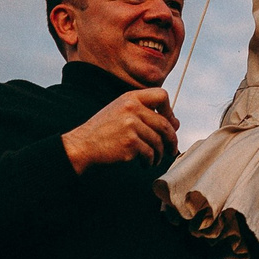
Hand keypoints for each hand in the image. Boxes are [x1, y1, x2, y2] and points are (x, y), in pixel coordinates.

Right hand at [61, 88, 178, 170]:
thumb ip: (146, 114)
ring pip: (158, 140)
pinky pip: (150, 153)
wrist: (82, 145)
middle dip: (171, 139)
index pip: (162, 95)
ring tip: (154, 159)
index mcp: (130, 98)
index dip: (169, 110)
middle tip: (171, 148)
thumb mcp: (122, 113)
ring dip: (159, 153)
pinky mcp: (130, 142)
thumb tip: (176, 123)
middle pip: (164, 123)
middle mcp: (132, 108)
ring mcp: (131, 125)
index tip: (170, 123)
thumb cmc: (103, 131)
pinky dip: (150, 161)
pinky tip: (145, 163)